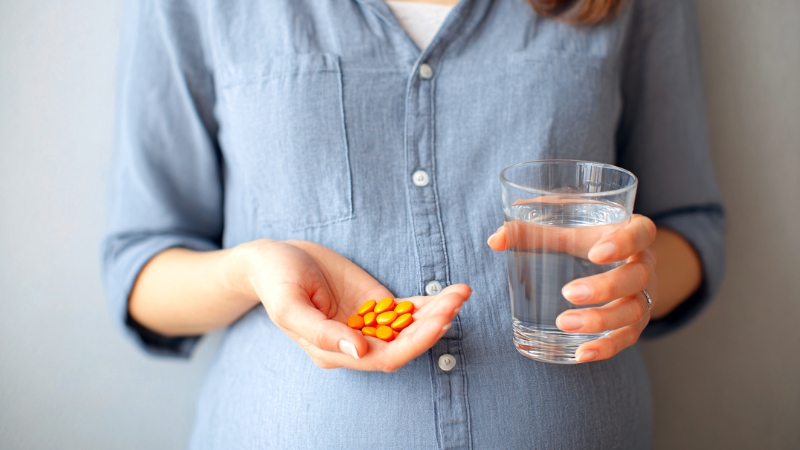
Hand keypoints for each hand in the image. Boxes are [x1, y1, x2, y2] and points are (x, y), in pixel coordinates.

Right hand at [234, 239, 470, 371]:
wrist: (273, 258)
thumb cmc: (276, 282)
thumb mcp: (290, 307)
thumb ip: (322, 333)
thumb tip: (358, 352)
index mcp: (334, 351)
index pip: (383, 358)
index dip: (413, 344)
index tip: (437, 323)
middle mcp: (356, 342)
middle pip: (404, 344)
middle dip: (433, 325)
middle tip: (456, 301)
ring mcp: (367, 323)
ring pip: (410, 327)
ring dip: (437, 313)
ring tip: (461, 293)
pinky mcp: (374, 303)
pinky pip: (406, 309)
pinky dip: (429, 303)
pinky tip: (449, 294)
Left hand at [487, 214, 656, 362]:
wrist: (617, 263)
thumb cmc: (588, 239)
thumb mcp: (565, 229)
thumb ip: (530, 231)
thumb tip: (495, 240)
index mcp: (633, 232)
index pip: (642, 232)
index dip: (624, 242)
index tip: (596, 253)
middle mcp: (645, 264)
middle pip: (638, 277)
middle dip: (606, 288)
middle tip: (568, 293)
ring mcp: (644, 296)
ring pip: (634, 311)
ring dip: (601, 321)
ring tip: (564, 324)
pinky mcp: (636, 322)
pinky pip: (627, 338)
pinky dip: (606, 348)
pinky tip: (580, 354)